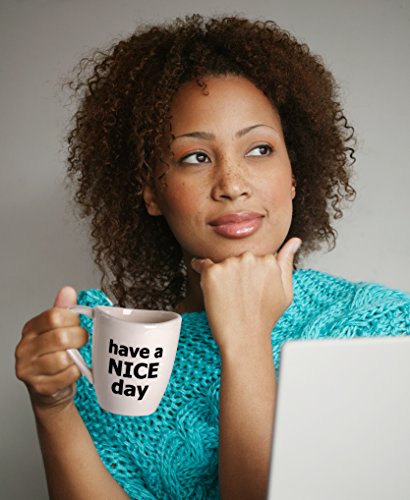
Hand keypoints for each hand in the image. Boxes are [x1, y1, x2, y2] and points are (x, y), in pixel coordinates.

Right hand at [15, 287, 87, 410]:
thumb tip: (68, 291)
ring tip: (75, 357)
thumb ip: (62, 310)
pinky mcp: (40, 387)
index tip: (77, 324)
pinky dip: (75, 372)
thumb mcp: (57, 330)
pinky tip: (72, 370)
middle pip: (60, 337)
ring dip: (76, 357)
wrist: (51, 389)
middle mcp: (25, 349)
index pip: (54, 316)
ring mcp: (29, 369)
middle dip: (79, 338)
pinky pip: (67, 376)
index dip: (73, 319)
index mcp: (30, 329)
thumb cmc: (56, 355)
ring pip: (63, 359)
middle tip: (81, 341)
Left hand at [190, 238, 301, 354]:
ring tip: (228, 298)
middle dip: (237, 273)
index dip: (252, 276)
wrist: (245, 339)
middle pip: (239, 258)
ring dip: (222, 275)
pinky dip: (200, 269)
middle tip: (239, 296)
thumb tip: (294, 241)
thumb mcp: (285, 292)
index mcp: (268, 260)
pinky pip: (201, 264)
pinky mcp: (212, 272)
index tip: (250, 291)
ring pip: (222, 263)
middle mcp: (250, 258)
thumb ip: (287, 262)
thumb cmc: (265, 319)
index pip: (256, 258)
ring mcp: (230, 264)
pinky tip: (206, 282)